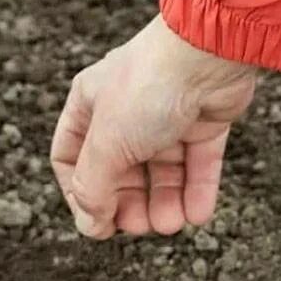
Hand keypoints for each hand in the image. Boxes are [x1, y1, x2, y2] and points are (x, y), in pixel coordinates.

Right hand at [50, 15, 256, 238]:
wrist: (208, 54)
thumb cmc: (149, 87)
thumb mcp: (107, 143)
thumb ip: (94, 188)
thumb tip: (90, 225)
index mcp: (90, 105)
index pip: (72, 158)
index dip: (81, 194)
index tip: (97, 223)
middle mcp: (126, 110)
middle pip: (121, 172)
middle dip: (130, 204)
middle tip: (140, 227)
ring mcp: (167, 116)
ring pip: (162, 172)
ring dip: (166, 203)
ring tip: (172, 224)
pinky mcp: (204, 121)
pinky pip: (197, 165)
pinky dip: (197, 191)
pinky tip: (198, 215)